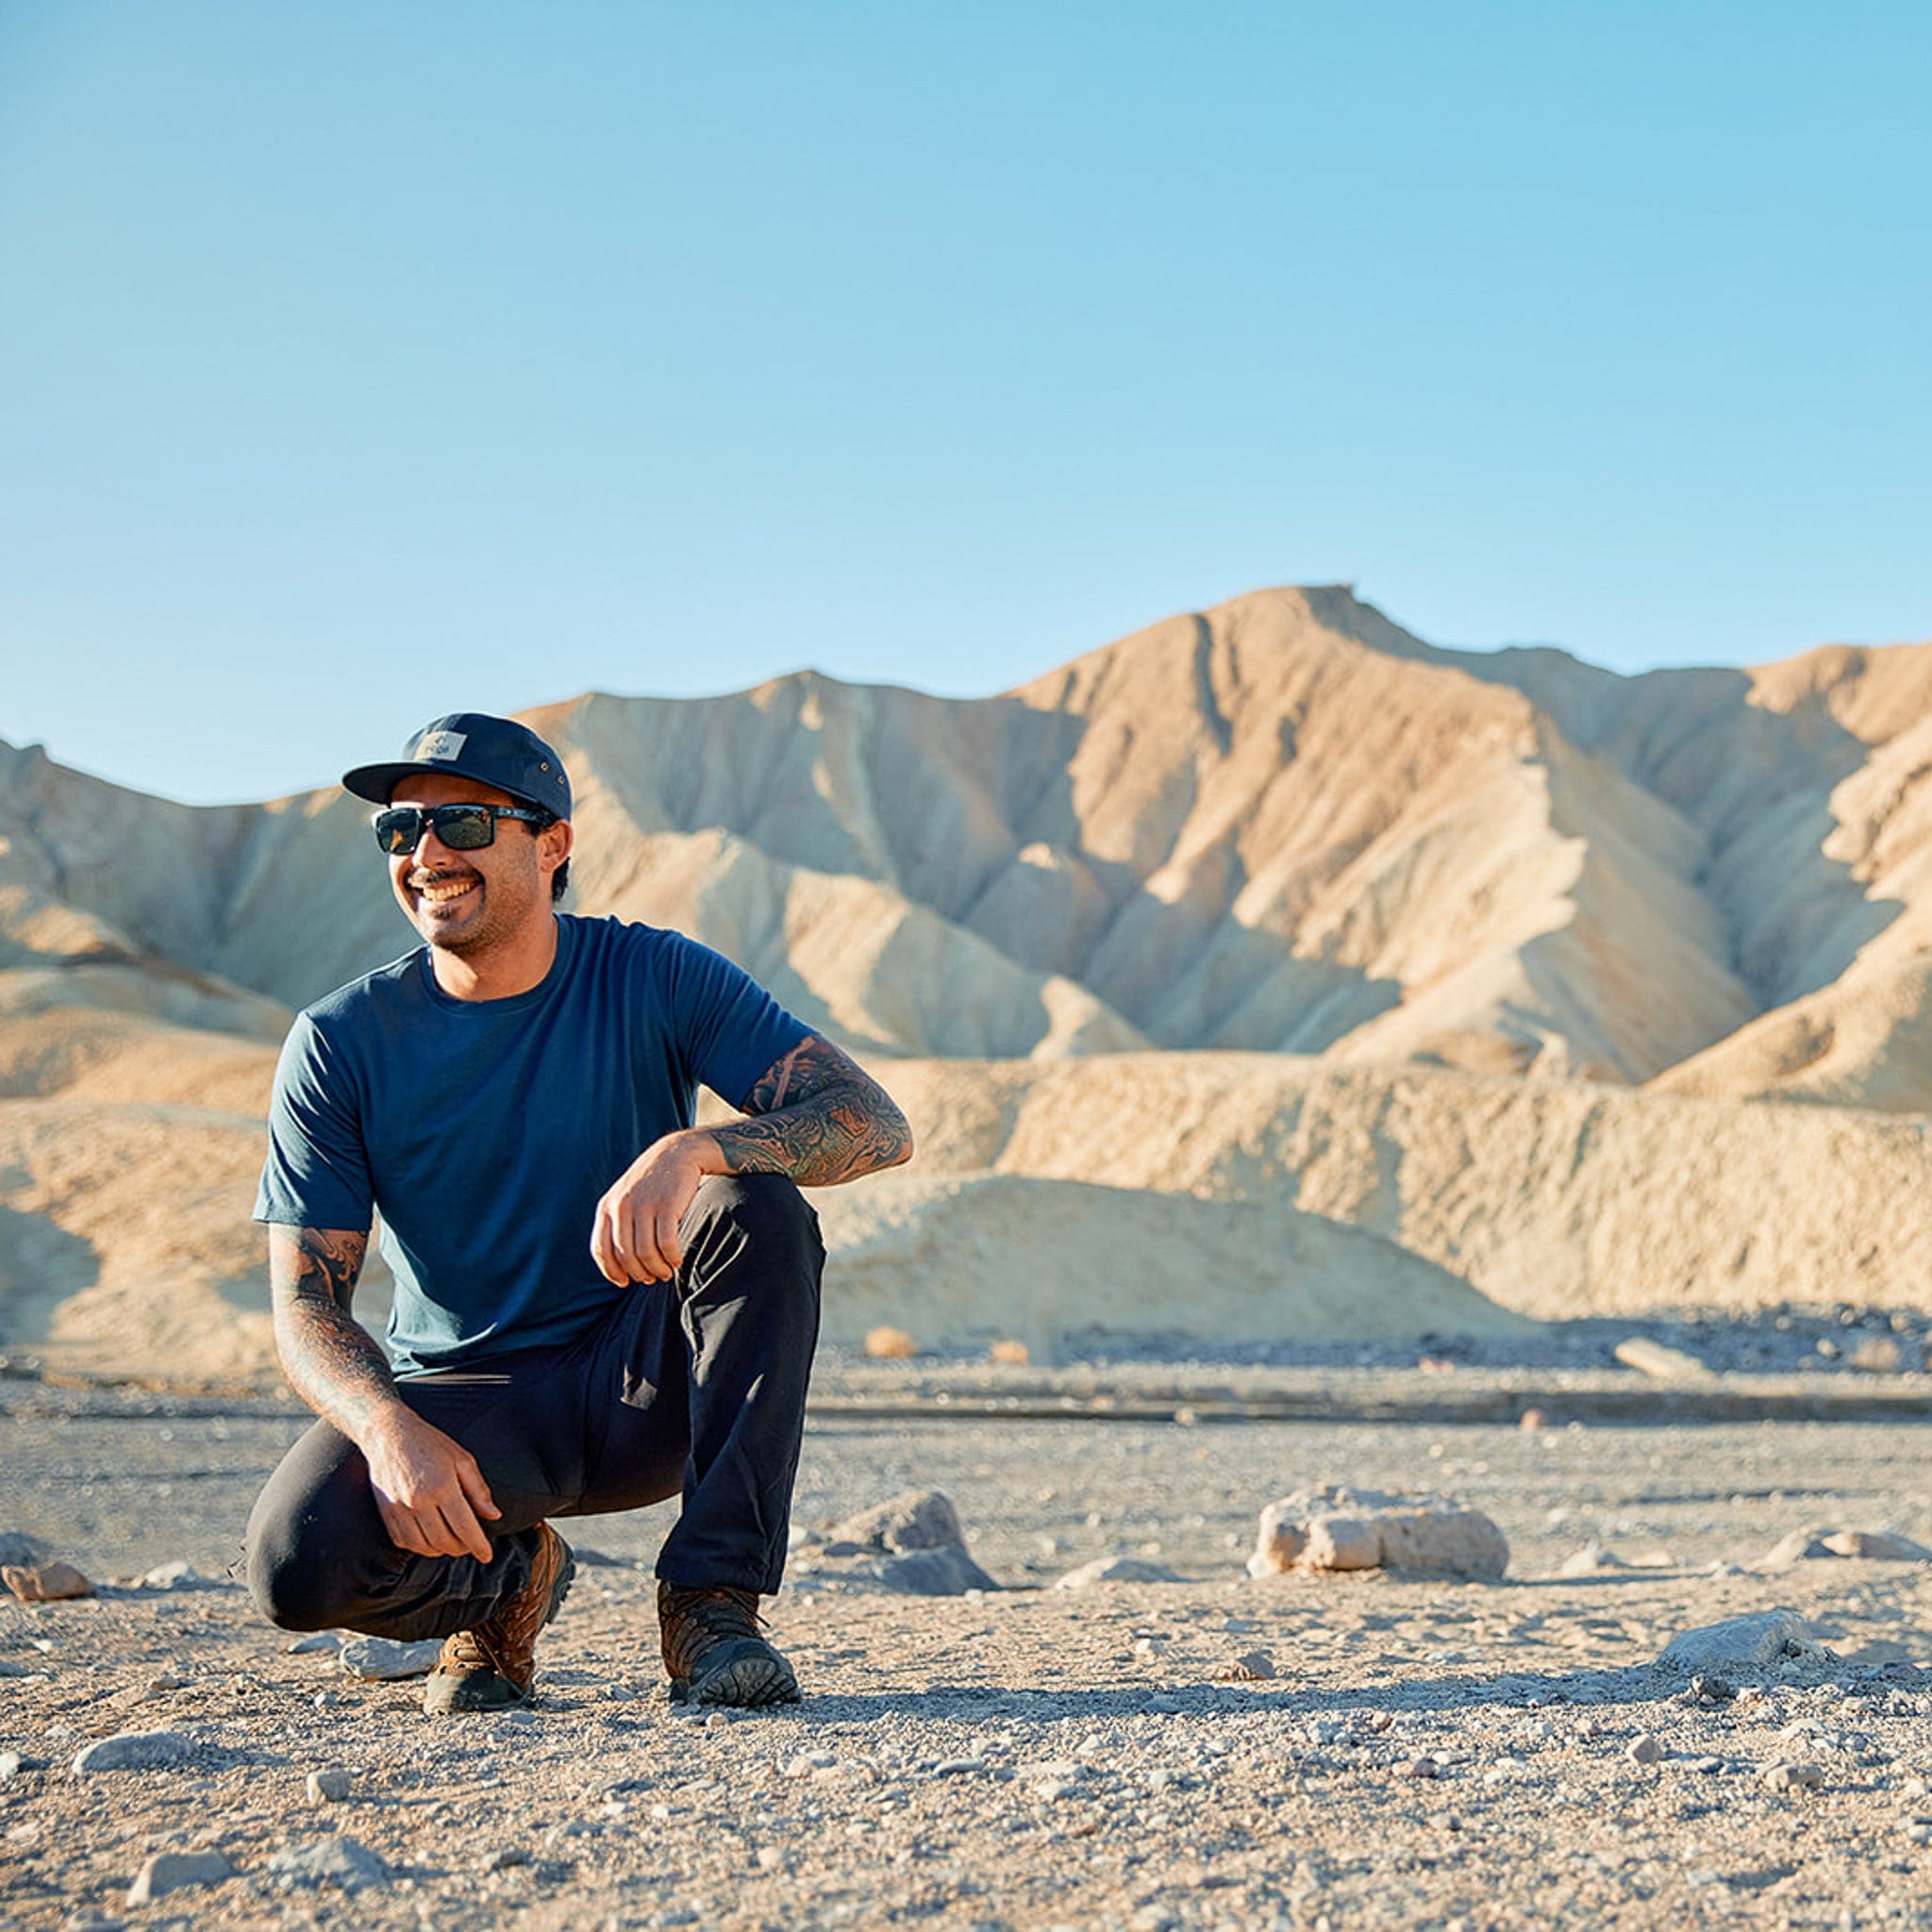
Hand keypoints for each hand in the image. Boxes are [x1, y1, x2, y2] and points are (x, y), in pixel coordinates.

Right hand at [360, 1407, 500, 1562]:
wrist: (389, 1434)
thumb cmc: (431, 1444)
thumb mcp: (462, 1459)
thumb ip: (479, 1489)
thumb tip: (494, 1515)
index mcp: (442, 1486)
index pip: (464, 1526)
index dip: (478, 1545)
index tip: (487, 1556)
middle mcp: (419, 1501)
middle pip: (444, 1541)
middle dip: (461, 1549)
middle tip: (471, 1546)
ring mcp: (399, 1509)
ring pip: (423, 1546)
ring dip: (441, 1551)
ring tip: (453, 1543)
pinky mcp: (386, 1513)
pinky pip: (404, 1542)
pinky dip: (420, 1547)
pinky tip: (430, 1540)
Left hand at [591, 1131, 712, 1284]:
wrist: (677, 1154)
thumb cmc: (651, 1183)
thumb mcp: (625, 1198)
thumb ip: (617, 1224)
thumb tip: (620, 1265)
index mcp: (606, 1207)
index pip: (600, 1249)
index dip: (611, 1271)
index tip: (624, 1282)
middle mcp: (621, 1206)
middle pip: (625, 1255)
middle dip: (639, 1273)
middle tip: (653, 1278)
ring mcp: (644, 1205)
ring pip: (646, 1253)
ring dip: (657, 1269)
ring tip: (666, 1272)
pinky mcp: (667, 1206)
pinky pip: (667, 1243)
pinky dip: (672, 1258)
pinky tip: (677, 1260)